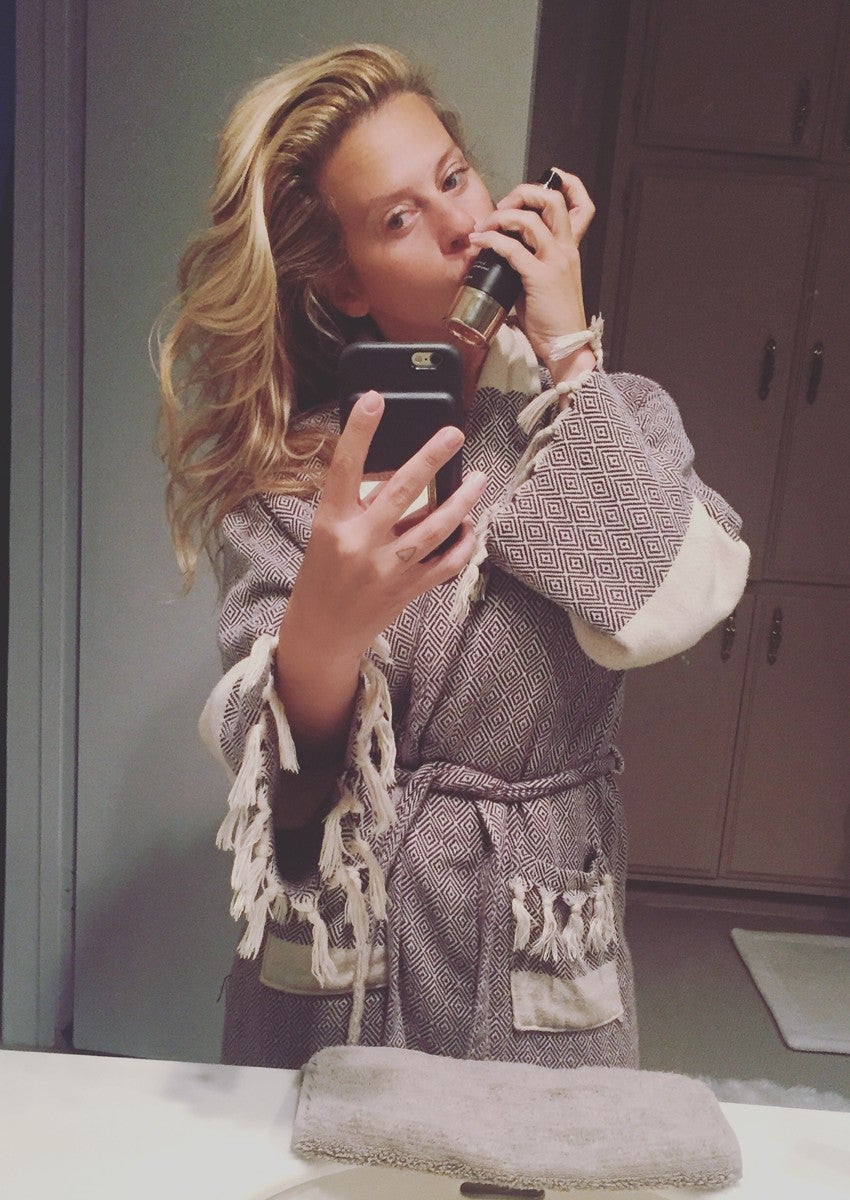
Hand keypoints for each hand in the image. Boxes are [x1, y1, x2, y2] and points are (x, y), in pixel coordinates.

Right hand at [284, 391, 488, 662]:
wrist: (321, 631)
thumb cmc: (323, 573)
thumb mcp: (329, 533)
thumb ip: (361, 507)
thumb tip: (409, 477)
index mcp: (332, 522)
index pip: (344, 467)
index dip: (359, 431)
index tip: (375, 398)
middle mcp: (359, 542)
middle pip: (402, 492)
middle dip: (431, 458)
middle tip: (454, 433)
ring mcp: (386, 568)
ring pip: (435, 528)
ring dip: (461, 502)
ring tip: (479, 481)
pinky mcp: (407, 590)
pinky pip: (446, 563)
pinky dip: (462, 543)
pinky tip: (471, 525)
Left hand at [469, 170, 595, 371]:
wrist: (565, 345)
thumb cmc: (552, 319)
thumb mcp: (546, 282)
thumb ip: (530, 262)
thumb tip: (500, 252)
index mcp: (571, 248)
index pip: (582, 204)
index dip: (567, 184)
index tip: (545, 180)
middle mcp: (566, 249)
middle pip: (553, 200)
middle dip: (524, 192)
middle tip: (503, 205)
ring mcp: (555, 261)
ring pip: (531, 219)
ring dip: (502, 216)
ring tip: (485, 227)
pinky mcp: (540, 277)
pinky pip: (512, 248)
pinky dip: (492, 241)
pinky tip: (479, 243)